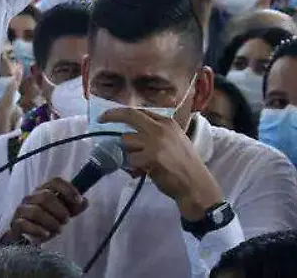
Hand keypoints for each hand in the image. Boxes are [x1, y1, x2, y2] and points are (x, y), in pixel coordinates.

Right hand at [1, 178, 87, 243]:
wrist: (24, 237)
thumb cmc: (44, 222)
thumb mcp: (61, 214)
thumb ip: (73, 208)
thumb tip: (85, 201)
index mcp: (43, 191)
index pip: (55, 181)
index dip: (68, 190)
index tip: (78, 201)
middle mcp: (31, 197)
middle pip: (46, 196)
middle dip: (60, 210)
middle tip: (65, 221)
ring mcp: (22, 210)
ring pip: (36, 211)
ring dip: (51, 222)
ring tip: (57, 230)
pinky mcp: (16, 223)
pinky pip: (24, 224)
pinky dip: (38, 230)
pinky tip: (45, 235)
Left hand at [100, 107, 223, 220]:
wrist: (196, 185)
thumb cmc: (185, 165)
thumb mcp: (175, 140)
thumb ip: (156, 132)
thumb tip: (131, 130)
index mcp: (167, 123)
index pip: (139, 111)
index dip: (122, 112)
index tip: (110, 115)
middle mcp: (160, 129)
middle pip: (129, 115)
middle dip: (111, 116)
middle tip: (101, 119)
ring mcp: (155, 142)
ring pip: (126, 141)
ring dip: (128, 152)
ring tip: (140, 163)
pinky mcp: (150, 158)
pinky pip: (130, 159)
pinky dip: (132, 167)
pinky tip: (143, 172)